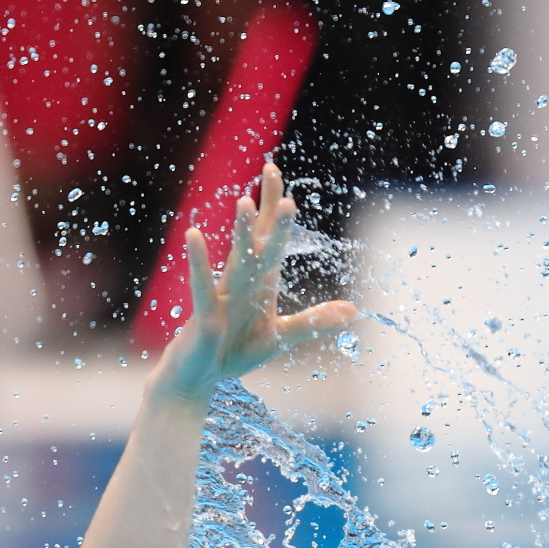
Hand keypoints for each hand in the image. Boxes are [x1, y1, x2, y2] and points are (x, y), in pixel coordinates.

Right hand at [150, 162, 357, 402]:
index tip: (275, 171)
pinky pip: (203, 286)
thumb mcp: (279, 336)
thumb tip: (353, 311)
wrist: (195, 378)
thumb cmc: (232, 352)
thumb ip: (312, 321)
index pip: (270, 237)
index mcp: (259, 281)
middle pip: (257, 239)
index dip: (275, 207)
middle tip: (272, 169)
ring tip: (244, 201)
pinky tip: (195, 235)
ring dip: (241, 232)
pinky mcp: (206, 315)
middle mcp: (241, 282)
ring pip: (236, 260)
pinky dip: (200, 263)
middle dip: (266, 208)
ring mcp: (222, 296)